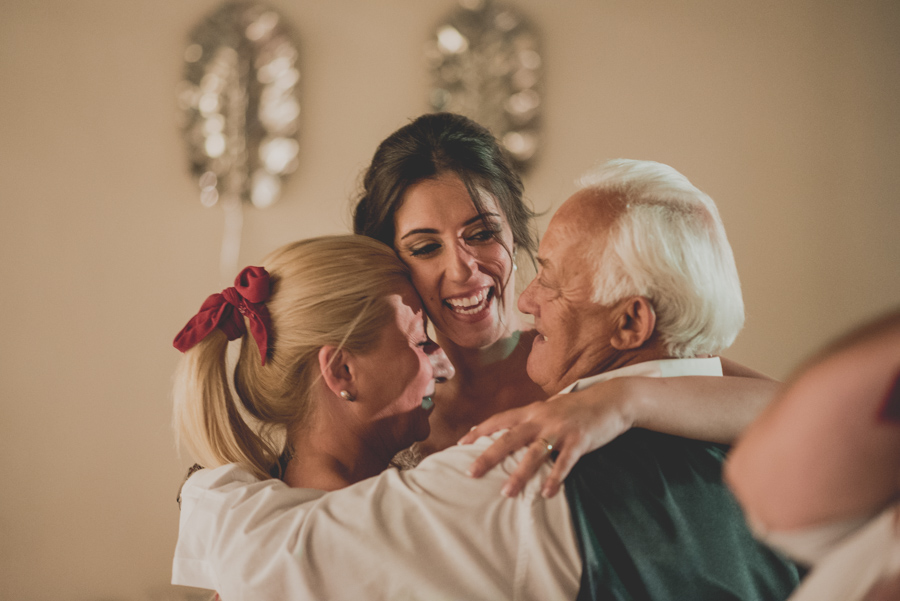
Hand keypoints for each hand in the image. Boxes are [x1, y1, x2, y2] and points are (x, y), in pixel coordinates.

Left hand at [458, 380, 635, 497]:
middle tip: (471, 472)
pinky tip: (546, 493)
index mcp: (533, 411)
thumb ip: (532, 419)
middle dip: (488, 455)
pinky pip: (564, 462)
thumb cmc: (578, 407)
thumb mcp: (550, 408)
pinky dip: (555, 478)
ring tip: (507, 492)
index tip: (460, 442)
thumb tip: (511, 430)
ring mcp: (561, 430)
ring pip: (534, 454)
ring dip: (520, 474)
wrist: (612, 400)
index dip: (479, 430)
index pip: (499, 420)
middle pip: (509, 438)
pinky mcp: (580, 440)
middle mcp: (542, 419)